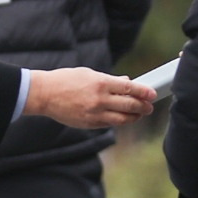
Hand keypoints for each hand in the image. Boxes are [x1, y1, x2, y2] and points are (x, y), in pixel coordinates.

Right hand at [23, 67, 155, 128]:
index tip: (152, 94)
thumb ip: (110, 80)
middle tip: (149, 107)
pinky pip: (109, 124)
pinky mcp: (89, 124)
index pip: (128, 88)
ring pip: (122, 119)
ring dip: (133, 117)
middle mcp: (99, 99)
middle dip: (142, 107)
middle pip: (129, 105)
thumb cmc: (66, 80)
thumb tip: (127, 82)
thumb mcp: (89, 74)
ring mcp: (94, 114)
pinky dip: (118, 121)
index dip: (143, 92)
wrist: (45, 94)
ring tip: (139, 114)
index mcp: (100, 83)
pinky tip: (122, 118)